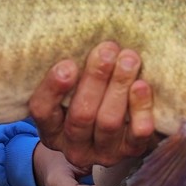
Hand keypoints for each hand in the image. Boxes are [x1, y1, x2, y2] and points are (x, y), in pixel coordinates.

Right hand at [27, 40, 154, 169]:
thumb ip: (72, 70)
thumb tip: (79, 32)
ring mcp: (103, 152)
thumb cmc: (92, 95)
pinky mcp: (131, 152)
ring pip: (108, 122)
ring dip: (118, 87)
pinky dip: (140, 109)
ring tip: (128, 59)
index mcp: (52, 129)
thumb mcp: (74, 87)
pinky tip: (142, 86)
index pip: (43, 110)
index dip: (53, 89)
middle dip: (95, 80)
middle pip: (81, 115)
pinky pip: (137, 134)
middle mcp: (74, 146)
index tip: (67, 64)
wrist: (124, 129)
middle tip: (107, 50)